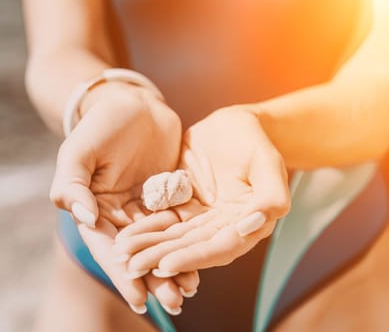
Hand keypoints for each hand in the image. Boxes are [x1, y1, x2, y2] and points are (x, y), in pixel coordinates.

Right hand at [50, 82, 195, 312]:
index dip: (123, 274)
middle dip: (154, 278)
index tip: (139, 298)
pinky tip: (203, 256)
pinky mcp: (168, 196)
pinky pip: (178, 223)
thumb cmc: (100, 124)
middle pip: (137, 253)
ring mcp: (145, 207)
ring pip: (160, 242)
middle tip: (174, 302)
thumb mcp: (79, 151)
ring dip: (173, 266)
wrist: (132, 104)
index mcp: (94, 209)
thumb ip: (73, 184)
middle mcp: (119, 215)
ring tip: (190, 289)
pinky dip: (188, 241)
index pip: (107, 248)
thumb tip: (84, 218)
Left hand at [114, 106, 290, 273]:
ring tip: (121, 255)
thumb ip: (271, 195)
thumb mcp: (268, 161)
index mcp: (247, 225)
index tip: (166, 265)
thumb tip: (255, 225)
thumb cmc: (255, 141)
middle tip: (131, 268)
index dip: (193, 258)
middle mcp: (222, 228)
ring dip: (148, 248)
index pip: (219, 248)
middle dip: (160, 259)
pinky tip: (124, 236)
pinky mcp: (182, 205)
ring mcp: (200, 218)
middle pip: (190, 248)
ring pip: (173, 237)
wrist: (233, 126)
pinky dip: (144, 228)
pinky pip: (162, 219)